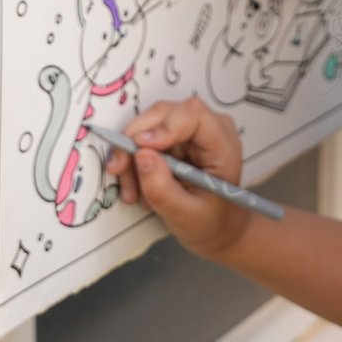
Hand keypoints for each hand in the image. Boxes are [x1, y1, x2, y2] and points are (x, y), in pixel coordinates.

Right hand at [106, 98, 252, 259]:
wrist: (216, 228)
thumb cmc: (211, 222)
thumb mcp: (186, 216)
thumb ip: (163, 189)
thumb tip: (141, 156)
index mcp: (222, 144)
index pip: (193, 115)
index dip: (164, 126)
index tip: (140, 149)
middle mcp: (207, 129)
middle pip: (164, 114)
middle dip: (134, 140)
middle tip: (119, 170)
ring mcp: (189, 131)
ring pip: (148, 125)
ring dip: (130, 155)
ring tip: (132, 192)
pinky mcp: (174, 138)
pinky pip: (144, 138)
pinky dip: (132, 161)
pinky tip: (137, 187)